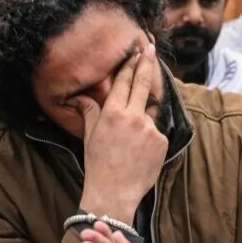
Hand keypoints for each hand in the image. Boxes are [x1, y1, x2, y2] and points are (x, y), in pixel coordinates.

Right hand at [75, 44, 167, 225]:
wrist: (114, 193)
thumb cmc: (98, 164)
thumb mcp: (90, 136)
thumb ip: (90, 112)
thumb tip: (80, 97)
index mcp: (112, 113)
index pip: (124, 82)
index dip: (131, 65)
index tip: (137, 52)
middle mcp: (133, 116)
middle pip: (143, 83)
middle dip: (147, 64)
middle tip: (151, 49)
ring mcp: (150, 128)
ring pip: (149, 113)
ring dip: (143, 117)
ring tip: (130, 139)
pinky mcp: (162, 141)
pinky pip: (156, 132)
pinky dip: (149, 137)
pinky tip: (139, 152)